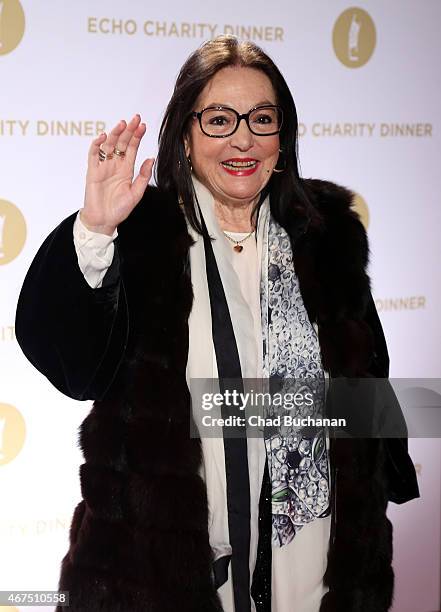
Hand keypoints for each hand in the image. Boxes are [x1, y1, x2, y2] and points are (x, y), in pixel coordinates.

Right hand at [81, 114, 153, 235]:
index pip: (132, 148)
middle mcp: (115, 165)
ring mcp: (103, 167)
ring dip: (115, 134)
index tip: (143, 125)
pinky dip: (97, 144)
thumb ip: (143, 176)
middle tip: (135, 118)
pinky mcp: (93, 171)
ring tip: (122, 124)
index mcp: (126, 169)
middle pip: (121, 143)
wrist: (104, 220)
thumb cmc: (120, 209)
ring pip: (108, 145)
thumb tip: (150, 158)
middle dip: (128, 130)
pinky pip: (93, 154)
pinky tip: (104, 137)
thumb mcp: (136, 193)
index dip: (137, 136)